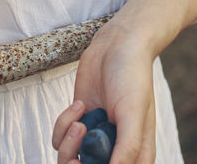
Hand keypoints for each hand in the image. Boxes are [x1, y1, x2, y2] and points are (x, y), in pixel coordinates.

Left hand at [51, 24, 156, 163]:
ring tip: (79, 120)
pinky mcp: (78, 122)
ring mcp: (95, 137)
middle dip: (75, 162)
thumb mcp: (133, 112)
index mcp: (136, 154)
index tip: (86, 160)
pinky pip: (60, 139)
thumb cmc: (132, 76)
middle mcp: (115, 150)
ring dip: (69, 142)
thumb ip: (127, 147)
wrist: (117, 44)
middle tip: (78, 144)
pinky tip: (79, 104)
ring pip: (69, 160)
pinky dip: (64, 123)